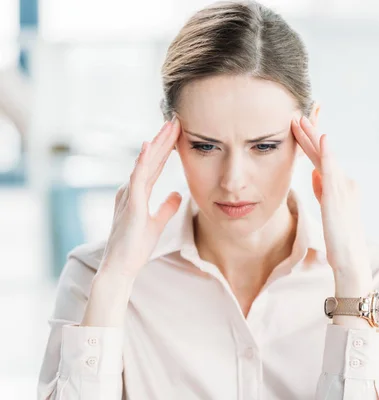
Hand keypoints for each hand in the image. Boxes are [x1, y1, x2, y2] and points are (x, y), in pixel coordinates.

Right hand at [99, 116, 182, 278]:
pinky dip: (142, 161)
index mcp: (137, 193)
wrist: (122, 266)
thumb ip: (166, 207)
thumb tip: (178, 194)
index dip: (166, 149)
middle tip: (176, 120)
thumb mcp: (158, 223)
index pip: (154, 165)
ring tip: (169, 126)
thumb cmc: (136, 246)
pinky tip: (149, 146)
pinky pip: (137, 178)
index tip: (178, 133)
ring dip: (157, 143)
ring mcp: (129, 195)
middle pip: (150, 159)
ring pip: (145, 163)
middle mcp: (131, 189)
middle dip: (163, 139)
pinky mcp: (130, 204)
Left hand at [291, 116, 371, 294]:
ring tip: (301, 119)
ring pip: (324, 156)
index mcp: (338, 184)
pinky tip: (322, 139)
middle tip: (297, 114)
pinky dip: (327, 153)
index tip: (299, 124)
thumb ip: (322, 188)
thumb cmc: (339, 236)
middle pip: (322, 152)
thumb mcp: (329, 207)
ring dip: (313, 136)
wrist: (349, 256)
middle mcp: (343, 181)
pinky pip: (332, 170)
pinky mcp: (338, 196)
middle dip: (309, 132)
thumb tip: (314, 173)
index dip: (309, 140)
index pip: (321, 157)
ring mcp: (341, 187)